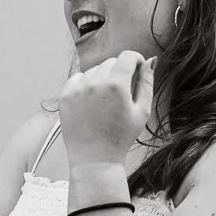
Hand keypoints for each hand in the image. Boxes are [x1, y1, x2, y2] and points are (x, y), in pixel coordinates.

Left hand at [58, 52, 155, 168]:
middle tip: (121, 93)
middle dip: (119, 72)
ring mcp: (77, 89)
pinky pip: (77, 79)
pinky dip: (85, 85)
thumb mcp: (142, 111)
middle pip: (111, 62)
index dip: (135, 60)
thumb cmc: (121, 138)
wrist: (95, 159)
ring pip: (94, 70)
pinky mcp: (65, 96)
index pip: (127, 56)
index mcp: (116, 85)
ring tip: (105, 101)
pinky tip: (91, 102)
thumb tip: (151, 60)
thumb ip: (147, 83)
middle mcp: (95, 83)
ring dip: (102, 78)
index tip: (137, 69)